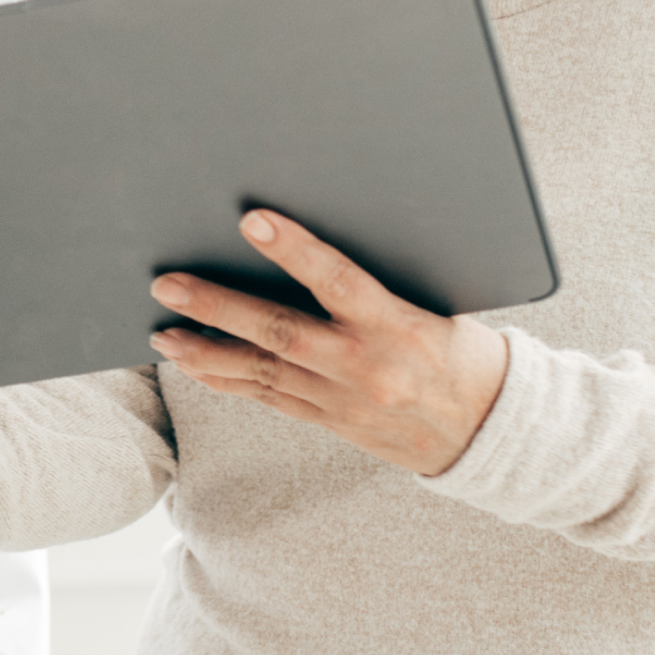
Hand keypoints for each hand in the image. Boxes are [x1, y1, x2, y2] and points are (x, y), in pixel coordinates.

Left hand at [149, 210, 509, 475]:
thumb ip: (379, 284)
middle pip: (278, 333)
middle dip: (218, 308)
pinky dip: (228, 380)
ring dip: (206, 351)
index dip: (294, 250)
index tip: (253, 221)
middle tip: (170, 285)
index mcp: (397, 327)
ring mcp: (342, 401)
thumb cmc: (465, 355)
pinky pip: (269, 399)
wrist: (491, 434)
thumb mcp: (438, 306)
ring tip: (163, 333)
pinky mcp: (330, 422)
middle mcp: (363, 367)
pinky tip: (196, 365)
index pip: (338, 280)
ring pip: (262, 373)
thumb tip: (317, 244)